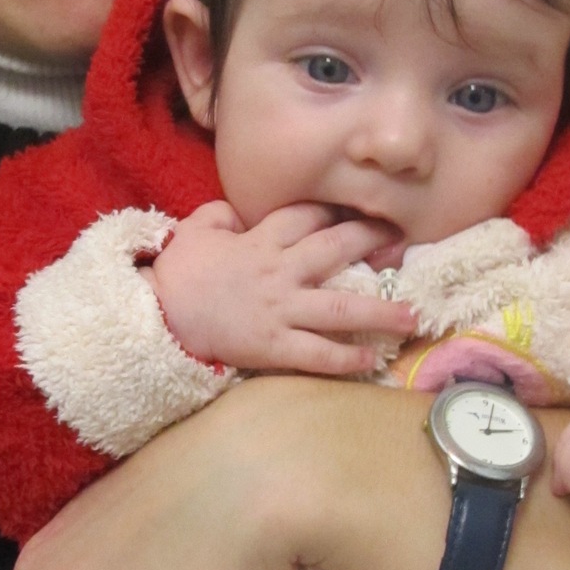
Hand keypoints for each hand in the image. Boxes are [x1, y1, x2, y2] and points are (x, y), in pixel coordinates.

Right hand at [149, 202, 414, 374]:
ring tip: (412, 316)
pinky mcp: (274, 346)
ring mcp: (280, 310)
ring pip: (340, 308)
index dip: (337, 210)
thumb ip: (223, 215)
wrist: (157, 317)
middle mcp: (280, 271)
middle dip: (372, 240)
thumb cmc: (177, 274)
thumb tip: (238, 213)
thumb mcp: (195, 230)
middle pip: (336, 249)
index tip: (361, 208)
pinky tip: (373, 360)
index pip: (308, 215)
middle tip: (402, 240)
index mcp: (261, 240)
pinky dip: (347, 359)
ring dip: (381, 311)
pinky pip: (318, 353)